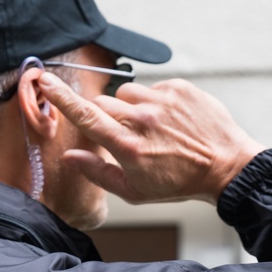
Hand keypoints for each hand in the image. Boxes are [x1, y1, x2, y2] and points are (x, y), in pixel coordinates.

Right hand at [39, 73, 265, 204]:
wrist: (226, 167)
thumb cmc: (177, 183)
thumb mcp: (133, 191)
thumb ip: (97, 172)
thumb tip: (70, 157)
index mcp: (127, 146)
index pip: (85, 115)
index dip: (61, 98)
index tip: (45, 80)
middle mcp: (142, 120)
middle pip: (102, 104)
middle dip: (105, 117)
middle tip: (124, 135)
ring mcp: (162, 101)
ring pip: (126, 94)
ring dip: (130, 108)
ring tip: (150, 128)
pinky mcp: (179, 88)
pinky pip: (152, 88)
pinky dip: (154, 102)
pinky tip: (169, 121)